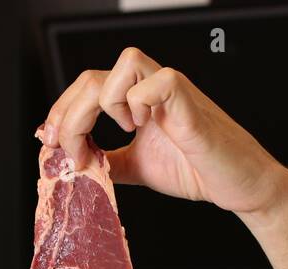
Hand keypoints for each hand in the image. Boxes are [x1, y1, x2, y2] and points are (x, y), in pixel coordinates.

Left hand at [38, 46, 287, 218]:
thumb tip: (79, 163)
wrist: (238, 186)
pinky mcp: (189, 104)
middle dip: (68, 115)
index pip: (87, 87)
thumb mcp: (138, 167)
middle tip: (67, 151)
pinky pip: (156, 82)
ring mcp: (171, 92)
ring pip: (124, 63)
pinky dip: (138, 104)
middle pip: (94, 76)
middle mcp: (152, 88)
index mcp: (138, 99)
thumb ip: (110, 161)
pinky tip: (140, 128)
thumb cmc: (198, 170)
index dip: (61, 112)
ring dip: (101, 104)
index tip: (49, 143)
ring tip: (110, 138)